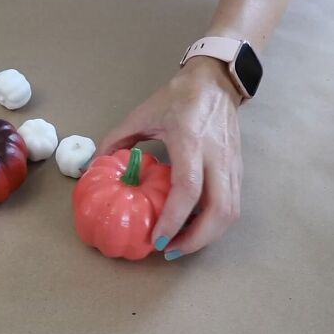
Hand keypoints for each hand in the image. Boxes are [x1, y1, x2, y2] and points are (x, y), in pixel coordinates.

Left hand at [95, 56, 242, 259]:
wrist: (215, 83)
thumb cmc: (178, 97)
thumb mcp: (142, 114)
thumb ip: (117, 140)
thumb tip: (95, 166)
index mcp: (191, 142)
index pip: (188, 190)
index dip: (174, 220)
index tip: (157, 239)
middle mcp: (216, 158)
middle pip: (220, 211)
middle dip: (196, 240)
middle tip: (169, 251)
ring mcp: (232, 165)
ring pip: (231, 213)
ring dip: (207, 236)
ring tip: (180, 245)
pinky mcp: (238, 170)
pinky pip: (232, 205)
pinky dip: (214, 225)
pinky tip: (193, 229)